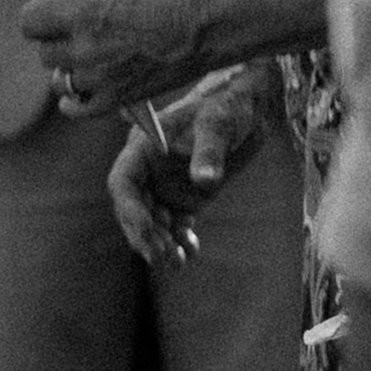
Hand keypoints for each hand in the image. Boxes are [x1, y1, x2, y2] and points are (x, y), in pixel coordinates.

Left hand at [19, 0, 242, 112]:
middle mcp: (85, 49)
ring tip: (86, 64)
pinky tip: (77, 95)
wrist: (210, 29)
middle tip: (74, 40)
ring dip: (69, 73)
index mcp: (84, 15)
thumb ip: (99, 2)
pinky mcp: (119, 99)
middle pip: (46, 55)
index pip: (30, 22)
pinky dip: (74, 104)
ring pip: (61, 82)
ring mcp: (101, 78)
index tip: (46, 18)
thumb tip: (83, 8)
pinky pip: (78, 110)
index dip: (37, 20)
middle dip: (57, 45)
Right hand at [103, 105, 217, 264]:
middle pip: (133, 208)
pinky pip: (176, 224)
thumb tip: (204, 182)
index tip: (148, 229)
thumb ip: (209, 151)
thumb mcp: (219, 124)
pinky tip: (191, 252)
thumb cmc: (228, 107)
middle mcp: (149, 169)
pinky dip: (181, 240)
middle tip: (162, 256)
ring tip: (177, 262)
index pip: (122, 181)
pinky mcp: (184, 197)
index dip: (130, 208)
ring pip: (153, 222)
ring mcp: (165, 185)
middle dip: (145, 234)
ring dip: (161, 243)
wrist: (248, 110)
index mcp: (144, 146)